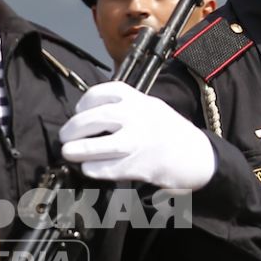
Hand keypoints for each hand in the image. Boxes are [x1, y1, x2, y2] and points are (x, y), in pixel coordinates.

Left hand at [58, 81, 215, 190]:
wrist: (196, 155)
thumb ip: (123, 108)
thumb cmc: (168, 131)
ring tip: (68, 152)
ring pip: (102, 145)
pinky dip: (93, 168)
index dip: (85, 102)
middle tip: (64, 136)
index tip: (78, 110)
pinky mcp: (140, 166)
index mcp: (140, 100)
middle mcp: (140, 118)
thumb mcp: (150, 108)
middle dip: (75, 127)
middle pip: (98, 118)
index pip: (106, 92)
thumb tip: (85, 117)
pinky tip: (87, 167)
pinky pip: (109, 168)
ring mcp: (140, 142)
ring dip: (79, 150)